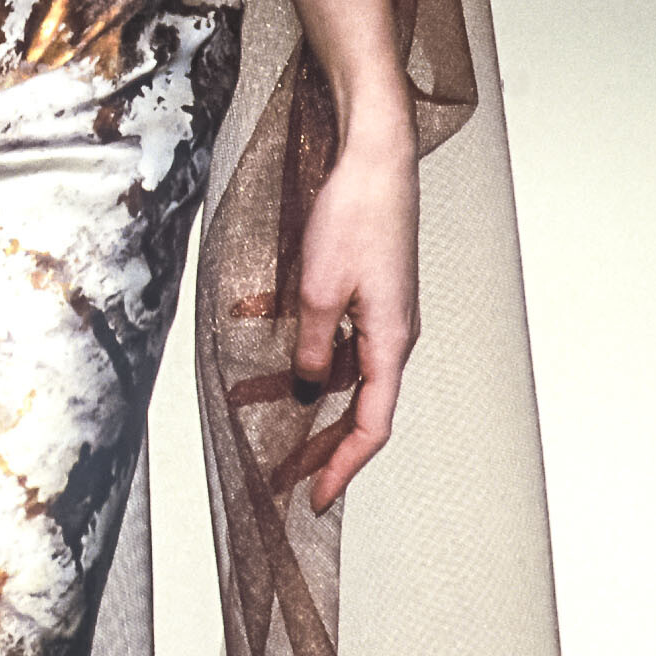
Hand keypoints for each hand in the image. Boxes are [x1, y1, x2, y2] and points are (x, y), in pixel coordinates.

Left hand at [287, 100, 419, 515]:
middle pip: (362, 407)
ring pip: (345, 371)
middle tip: (290, 475)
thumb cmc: (356, 215)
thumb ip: (310, 346)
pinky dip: (306, 350)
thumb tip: (307, 386)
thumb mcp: (316, 290)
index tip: (317, 498)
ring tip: (260, 409)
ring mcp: (384, 313)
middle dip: (324, 443)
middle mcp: (395, 334)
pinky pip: (338, 337)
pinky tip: (267, 345)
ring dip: (305, 392)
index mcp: (391, 342)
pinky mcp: (370, 291)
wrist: (377, 158)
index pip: (371, 426)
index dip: (343, 467)